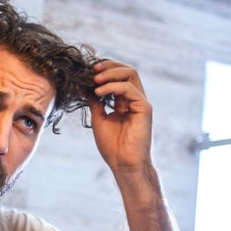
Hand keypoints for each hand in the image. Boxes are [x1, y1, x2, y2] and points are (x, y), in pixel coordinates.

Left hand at [89, 59, 153, 174]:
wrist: (122, 163)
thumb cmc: (112, 146)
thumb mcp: (98, 118)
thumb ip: (95, 101)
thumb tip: (85, 85)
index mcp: (125, 102)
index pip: (119, 76)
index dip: (105, 70)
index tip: (89, 70)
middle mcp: (135, 99)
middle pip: (127, 71)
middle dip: (109, 66)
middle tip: (92, 70)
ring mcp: (141, 103)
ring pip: (131, 74)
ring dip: (111, 73)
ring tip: (95, 79)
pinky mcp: (144, 108)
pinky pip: (130, 89)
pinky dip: (113, 87)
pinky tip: (100, 92)